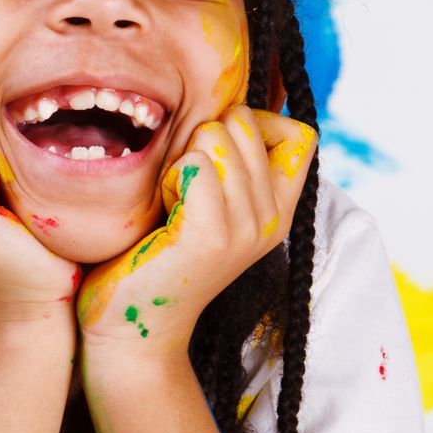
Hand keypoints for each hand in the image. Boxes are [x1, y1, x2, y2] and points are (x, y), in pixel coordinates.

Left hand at [77, 106, 315, 354]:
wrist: (133, 328)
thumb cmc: (157, 256)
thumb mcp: (209, 204)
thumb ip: (230, 162)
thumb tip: (232, 104)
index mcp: (279, 212)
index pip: (299, 134)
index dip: (256, 123)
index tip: (220, 152)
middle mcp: (274, 220)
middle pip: (247, 124)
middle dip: (204, 136)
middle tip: (183, 184)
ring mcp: (248, 229)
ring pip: (218, 136)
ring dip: (183, 155)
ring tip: (173, 198)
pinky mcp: (213, 235)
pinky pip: (195, 163)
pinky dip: (170, 175)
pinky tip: (163, 209)